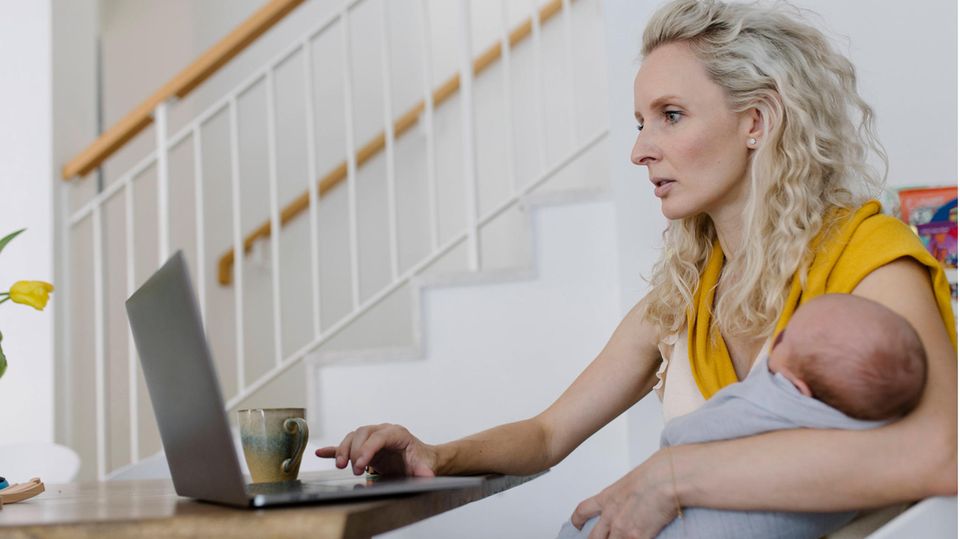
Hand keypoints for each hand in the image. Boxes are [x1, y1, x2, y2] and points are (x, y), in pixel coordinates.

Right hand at [315, 423, 437, 476]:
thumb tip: (426, 476)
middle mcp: (382, 431)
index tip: (360, 465)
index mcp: (397, 433)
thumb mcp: (425, 467)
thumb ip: (424, 472)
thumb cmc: (421, 461)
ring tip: (340, 466)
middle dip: (355, 450)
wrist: (421, 459)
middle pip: (362, 433)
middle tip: (354, 470)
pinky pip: (346, 445)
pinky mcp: (363, 447)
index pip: (378, 437)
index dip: (367, 449)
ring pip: (352, 436)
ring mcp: (371, 438)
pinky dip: (333, 450)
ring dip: (343, 450)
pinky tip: (321, 453)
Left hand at [570, 450, 678, 538]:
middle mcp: (611, 516)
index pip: (583, 511)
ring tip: (623, 538)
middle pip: (593, 537)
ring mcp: (622, 530)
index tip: (577, 525)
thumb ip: (625, 495)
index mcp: (608, 498)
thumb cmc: (655, 473)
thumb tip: (631, 500)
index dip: (577, 520)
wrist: (667, 479)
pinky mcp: (637, 538)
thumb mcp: (631, 481)